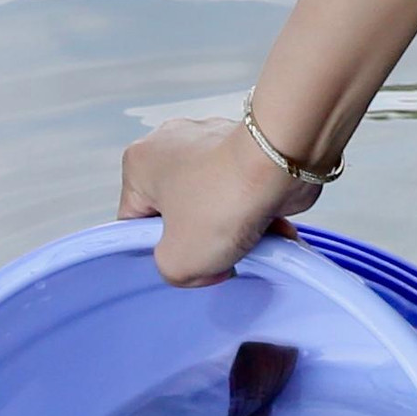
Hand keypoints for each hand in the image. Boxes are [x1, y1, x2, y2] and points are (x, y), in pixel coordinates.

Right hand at [118, 117, 319, 287]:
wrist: (282, 162)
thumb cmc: (224, 198)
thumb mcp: (179, 261)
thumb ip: (171, 272)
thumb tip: (196, 268)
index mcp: (139, 163)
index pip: (135, 221)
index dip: (158, 251)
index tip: (183, 262)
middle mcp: (172, 146)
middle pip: (177, 214)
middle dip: (202, 240)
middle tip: (218, 253)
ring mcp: (210, 143)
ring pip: (214, 205)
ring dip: (234, 230)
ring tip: (250, 241)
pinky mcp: (245, 149)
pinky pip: (243, 191)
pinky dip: (257, 213)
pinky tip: (272, 228)